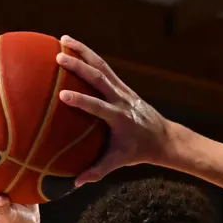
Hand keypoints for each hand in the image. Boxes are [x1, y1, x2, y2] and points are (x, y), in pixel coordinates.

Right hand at [55, 35, 169, 185]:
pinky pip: (105, 68)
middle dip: (80, 66)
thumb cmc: (139, 151)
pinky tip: (73, 46)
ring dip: (83, 51)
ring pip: (102, 67)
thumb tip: (76, 183)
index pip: (98, 107)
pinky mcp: (122, 86)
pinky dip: (90, 56)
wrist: (163, 137)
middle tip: (59, 57)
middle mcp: (122, 100)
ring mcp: (123, 90)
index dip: (82, 101)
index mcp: (120, 118)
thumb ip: (98, 170)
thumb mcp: (120, 161)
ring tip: (63, 39)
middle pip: (100, 78)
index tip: (62, 95)